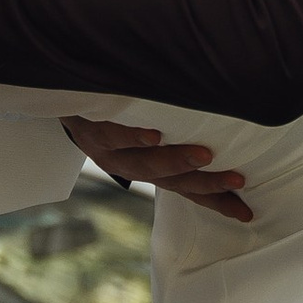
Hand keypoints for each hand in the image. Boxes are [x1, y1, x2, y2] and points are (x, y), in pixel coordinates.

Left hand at [62, 115, 252, 224]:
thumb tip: (220, 122)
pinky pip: (111, 133)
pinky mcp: (89, 128)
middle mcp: (127, 163)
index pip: (186, 189)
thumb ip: (179, 123)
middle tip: (239, 179)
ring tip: (204, 156)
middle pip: (170, 181)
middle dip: (206, 182)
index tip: (247, 213)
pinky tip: (153, 134)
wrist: (55, 89)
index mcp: (143, 166)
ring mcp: (106, 148)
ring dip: (175, 161)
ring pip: (142, 162)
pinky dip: (133, 135)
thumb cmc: (111, 105)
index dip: (216, 201)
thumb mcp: (145, 119)